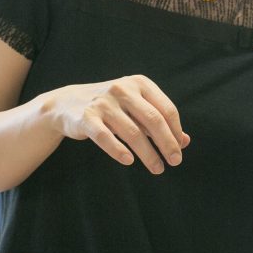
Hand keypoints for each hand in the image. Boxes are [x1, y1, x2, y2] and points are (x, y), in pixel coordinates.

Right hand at [40, 75, 190, 173]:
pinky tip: (129, 161)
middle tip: (175, 162)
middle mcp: (123, 89)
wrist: (67, 104)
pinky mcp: (86, 117)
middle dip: (167, 143)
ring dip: (148, 154)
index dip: (176, 131)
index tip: (180, 149)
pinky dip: (118, 150)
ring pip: (132, 132)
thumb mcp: (136, 108)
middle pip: (153, 120)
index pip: (166, 109)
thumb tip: (185, 142)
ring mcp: (103, 103)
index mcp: (139, 84)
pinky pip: (105, 137)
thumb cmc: (111, 108)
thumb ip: (159, 122)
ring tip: (157, 168)